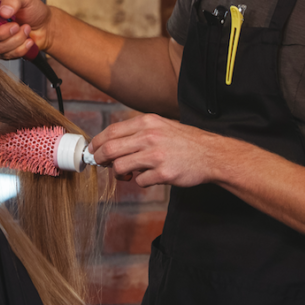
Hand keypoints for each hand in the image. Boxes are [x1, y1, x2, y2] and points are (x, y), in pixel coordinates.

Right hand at [0, 0, 51, 59]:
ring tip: (26, 29)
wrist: (46, 26)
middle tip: (17, 25)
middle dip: (4, 33)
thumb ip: (14, 0)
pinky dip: (21, 48)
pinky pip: (8, 55)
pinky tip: (28, 40)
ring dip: (16, 39)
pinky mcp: (5, 52)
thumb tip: (4, 11)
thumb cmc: (34, 10)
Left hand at [88, 114, 227, 187]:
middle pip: (110, 149)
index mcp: (147, 123)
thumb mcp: (161, 126)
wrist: (212, 155)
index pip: (111, 131)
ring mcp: (156, 155)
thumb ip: (138, 132)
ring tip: (126, 174)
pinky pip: (140, 181)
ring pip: (120, 167)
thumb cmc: (185, 141)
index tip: (92, 150)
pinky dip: (141, 181)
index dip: (97, 143)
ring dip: (119, 173)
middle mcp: (150, 137)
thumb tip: (110, 142)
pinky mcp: (163, 173)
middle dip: (99, 159)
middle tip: (100, 164)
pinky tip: (151, 177)